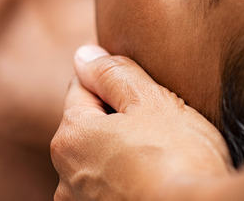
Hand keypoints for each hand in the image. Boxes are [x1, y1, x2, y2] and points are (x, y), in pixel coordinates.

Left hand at [51, 45, 232, 200]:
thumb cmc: (178, 158)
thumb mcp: (150, 101)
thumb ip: (113, 73)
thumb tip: (84, 55)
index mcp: (71, 137)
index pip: (83, 88)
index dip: (116, 83)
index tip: (146, 94)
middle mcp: (65, 176)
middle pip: (91, 127)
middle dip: (119, 120)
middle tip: (161, 126)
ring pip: (102, 160)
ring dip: (123, 153)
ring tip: (163, 157)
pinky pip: (112, 187)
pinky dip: (129, 181)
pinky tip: (158, 180)